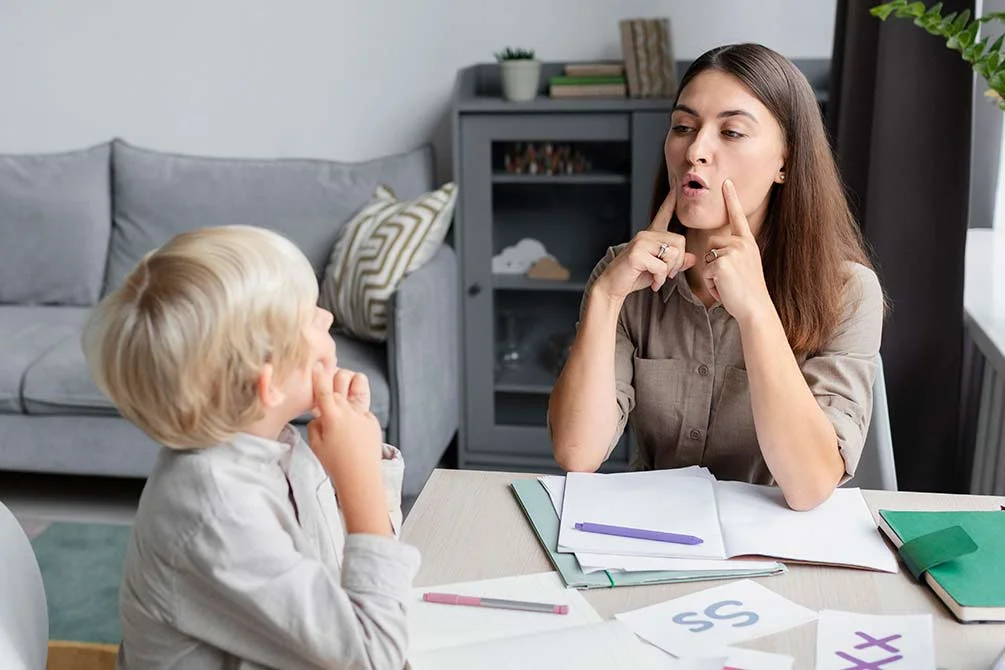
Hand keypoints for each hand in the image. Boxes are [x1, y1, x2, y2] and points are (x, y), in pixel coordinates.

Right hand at [306, 363, 381, 479]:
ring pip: (358, 384)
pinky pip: (363, 407)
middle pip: (341, 379)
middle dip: (334, 376)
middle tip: (330, 383)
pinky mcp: (372, 420)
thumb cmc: (335, 464)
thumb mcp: (315, 444)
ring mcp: (363, 413)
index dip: (319, 375)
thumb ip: (315, 424)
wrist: (361, 477)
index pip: (323, 388)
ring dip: (351, 381)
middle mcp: (348, 410)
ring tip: (345, 390)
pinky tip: (353, 424)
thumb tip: (319, 416)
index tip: (317, 364)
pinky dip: (356, 409)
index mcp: (331, 415)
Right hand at [593, 176, 696, 301]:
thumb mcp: (659, 269)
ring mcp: (640, 242)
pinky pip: (662, 267)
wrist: (612, 286)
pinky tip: (653, 283)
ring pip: (672, 254)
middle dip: (677, 262)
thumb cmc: (634, 276)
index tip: (675, 183)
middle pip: (679, 241)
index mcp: (651, 235)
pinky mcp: (637, 253)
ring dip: (668, 272)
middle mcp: (646, 234)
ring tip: (658, 278)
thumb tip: (692, 258)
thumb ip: (675, 262)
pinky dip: (660, 279)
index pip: (663, 213)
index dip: (670, 199)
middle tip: (667, 274)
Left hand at [701, 179, 772, 323]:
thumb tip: (717, 251)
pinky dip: (711, 283)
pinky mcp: (722, 263)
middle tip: (729, 279)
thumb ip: (734, 253)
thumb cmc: (749, 291)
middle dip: (713, 261)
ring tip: (728, 284)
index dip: (731, 198)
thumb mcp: (745, 266)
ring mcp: (732, 252)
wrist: (755, 308)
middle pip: (711, 242)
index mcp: (747, 243)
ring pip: (707, 258)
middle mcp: (741, 244)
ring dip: (712, 274)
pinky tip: (724, 289)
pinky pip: (706, 271)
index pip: (737, 216)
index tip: (726, 182)